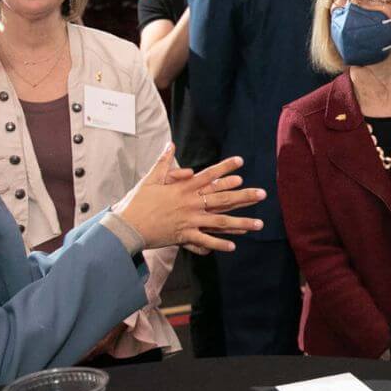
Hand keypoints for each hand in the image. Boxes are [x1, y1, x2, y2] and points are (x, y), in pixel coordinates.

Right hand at [114, 146, 265, 253]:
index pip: (209, 175)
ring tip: (259, 224)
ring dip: (242, 223)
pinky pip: (205, 241)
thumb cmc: (137, 201)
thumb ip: (163, 162)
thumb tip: (170, 144)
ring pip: (220, 222)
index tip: (241, 162)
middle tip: (263, 194)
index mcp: (184, 188)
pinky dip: (219, 244)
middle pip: (223, 198)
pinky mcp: (184, 236)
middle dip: (245, 196)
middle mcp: (191, 203)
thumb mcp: (150, 179)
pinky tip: (233, 246)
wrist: (127, 225)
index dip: (226, 168)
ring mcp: (190, 220)